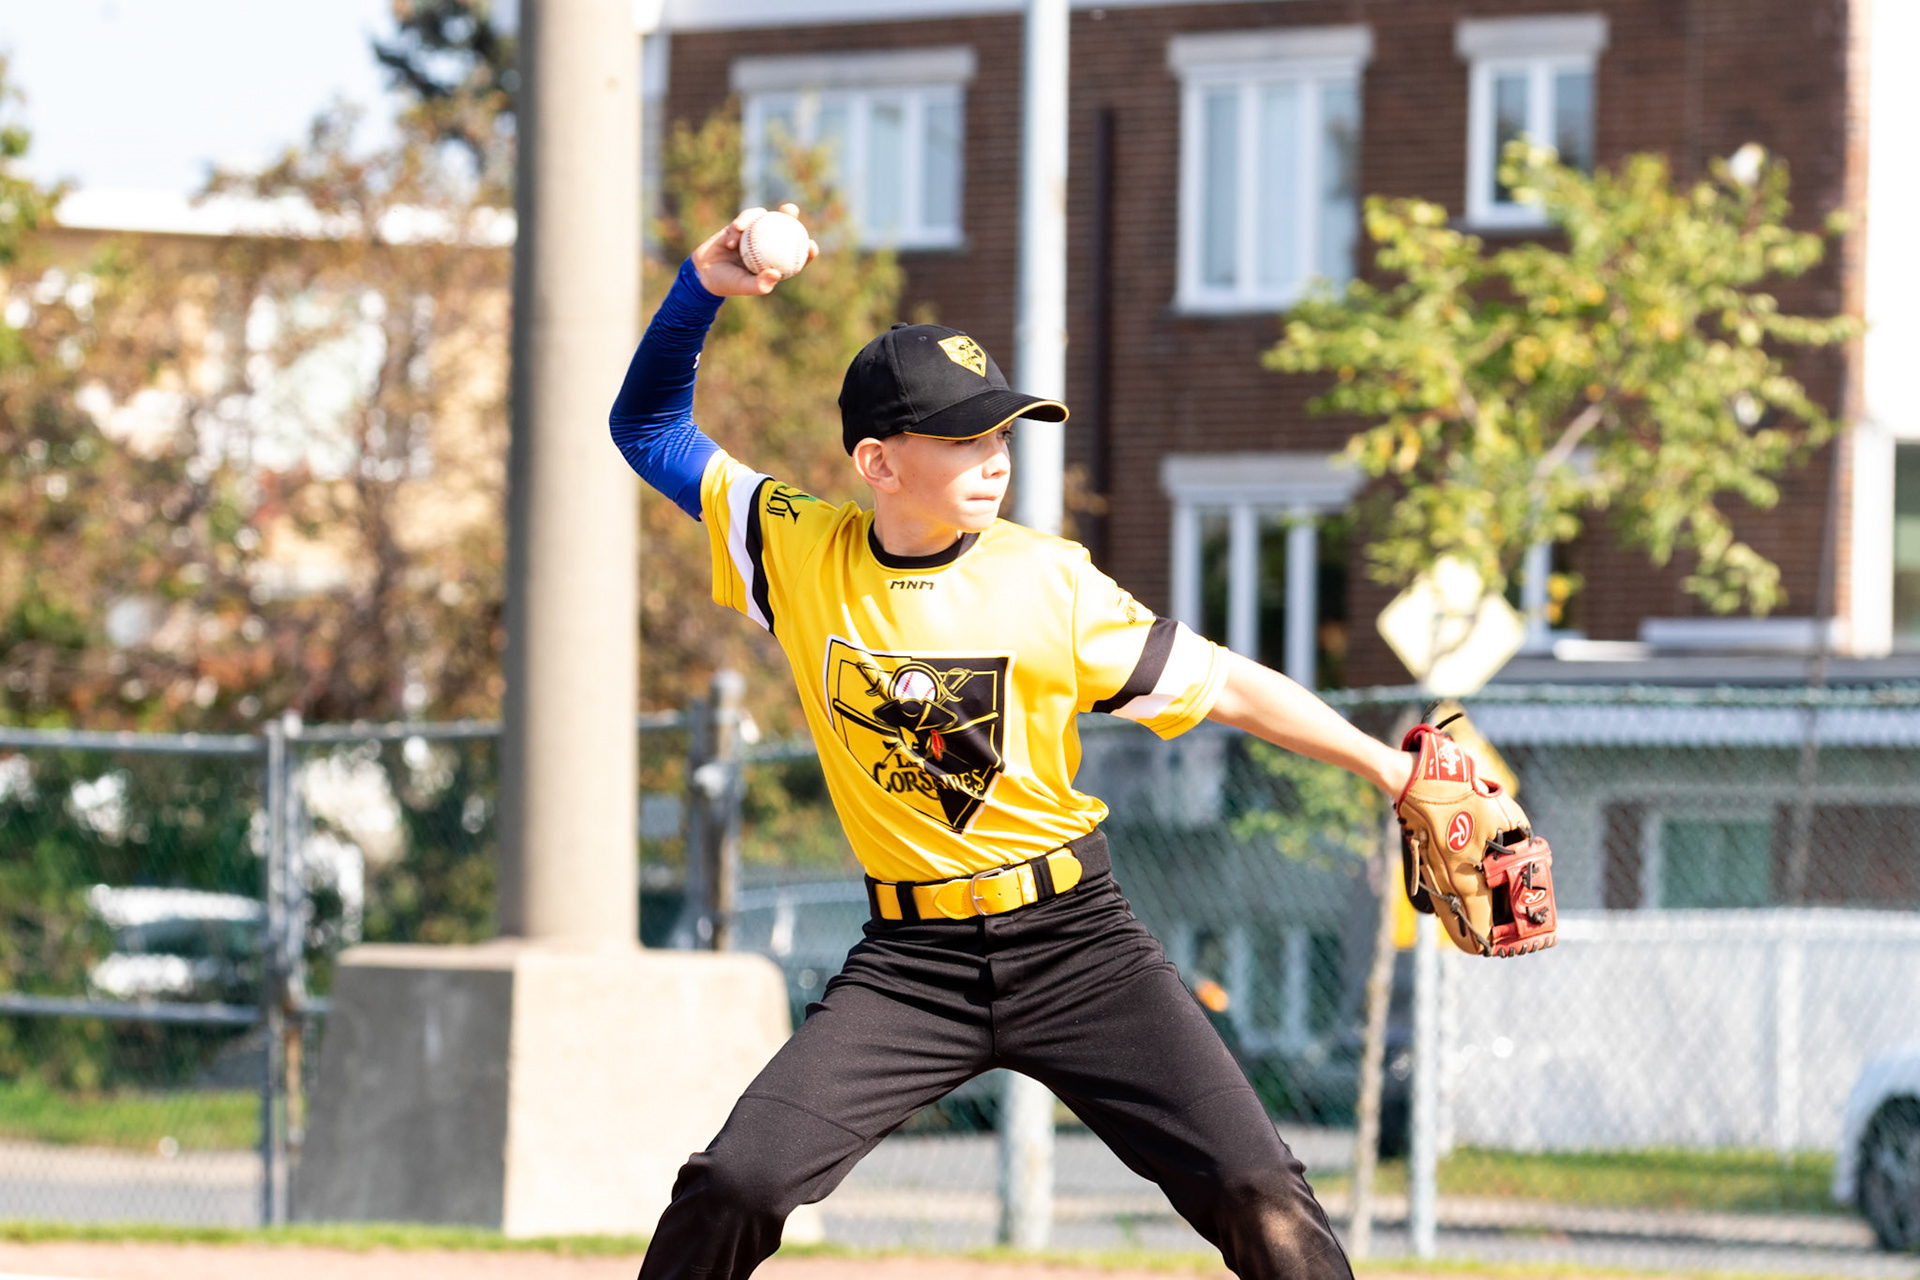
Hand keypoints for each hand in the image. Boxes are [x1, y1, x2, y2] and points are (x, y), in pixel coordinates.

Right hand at [691, 203, 819, 296]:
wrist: (704, 273)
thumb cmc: (727, 283)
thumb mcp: (743, 286)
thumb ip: (760, 284)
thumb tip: (776, 274)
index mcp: (775, 261)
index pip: (796, 254)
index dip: (808, 249)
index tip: (811, 245)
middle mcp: (767, 245)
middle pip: (784, 226)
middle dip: (791, 215)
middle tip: (790, 211)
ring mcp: (754, 233)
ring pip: (763, 218)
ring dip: (759, 216)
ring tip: (755, 220)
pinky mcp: (740, 226)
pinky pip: (744, 219)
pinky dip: (741, 224)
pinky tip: (735, 232)